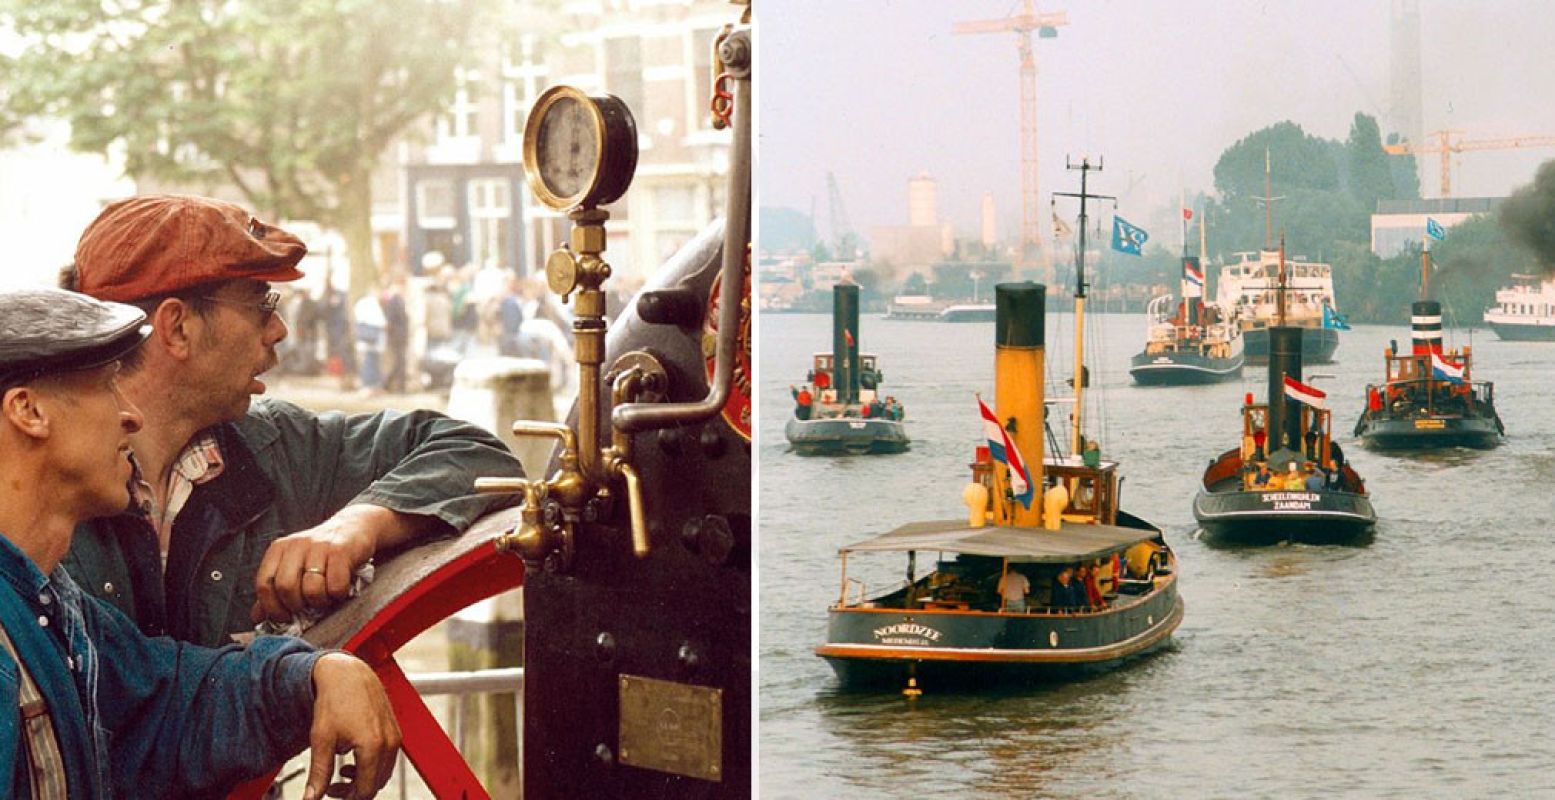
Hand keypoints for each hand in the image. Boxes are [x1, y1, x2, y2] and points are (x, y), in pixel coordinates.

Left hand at [251, 505, 382, 623]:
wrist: (354, 527)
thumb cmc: (323, 552)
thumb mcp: (295, 566)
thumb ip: (275, 591)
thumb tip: (257, 616)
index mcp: (279, 549)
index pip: (264, 584)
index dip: (272, 607)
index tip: (284, 617)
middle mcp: (296, 545)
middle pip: (285, 587)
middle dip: (297, 605)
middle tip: (308, 607)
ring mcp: (319, 547)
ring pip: (311, 589)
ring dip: (320, 602)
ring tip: (326, 597)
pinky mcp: (341, 551)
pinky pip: (335, 585)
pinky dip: (338, 595)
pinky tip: (340, 590)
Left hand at [305, 653, 400, 799]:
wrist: (347, 673)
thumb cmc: (336, 700)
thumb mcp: (322, 740)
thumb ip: (319, 774)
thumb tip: (311, 798)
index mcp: (373, 747)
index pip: (366, 790)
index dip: (347, 798)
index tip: (330, 793)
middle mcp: (389, 742)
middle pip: (376, 784)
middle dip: (355, 790)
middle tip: (332, 786)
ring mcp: (395, 735)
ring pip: (384, 772)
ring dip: (364, 777)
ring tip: (342, 770)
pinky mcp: (395, 730)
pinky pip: (388, 758)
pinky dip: (372, 764)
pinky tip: (354, 756)